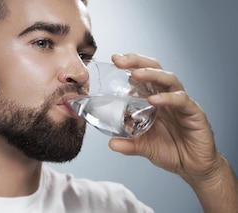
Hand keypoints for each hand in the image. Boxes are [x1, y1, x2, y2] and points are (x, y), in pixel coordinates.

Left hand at [109, 53, 237, 211]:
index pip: (142, 76)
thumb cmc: (170, 150)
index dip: (129, 66)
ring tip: (136, 74)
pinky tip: (155, 99)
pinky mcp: (194, 113)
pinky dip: (168, 98)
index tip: (114, 59)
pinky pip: (182, 101)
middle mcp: (167, 97)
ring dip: (152, 74)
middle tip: (120, 60)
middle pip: (155, 70)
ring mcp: (181, 103)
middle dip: (137, 62)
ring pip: (169, 80)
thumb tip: (111, 144)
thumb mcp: (144, 147)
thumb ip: (128, 144)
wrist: (193, 166)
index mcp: (154, 99)